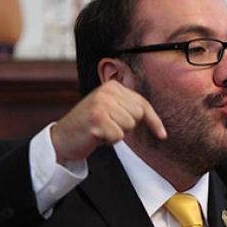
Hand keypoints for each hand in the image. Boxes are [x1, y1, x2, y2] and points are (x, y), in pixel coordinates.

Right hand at [50, 80, 166, 164]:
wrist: (63, 138)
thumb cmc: (91, 126)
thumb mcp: (111, 110)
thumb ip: (129, 108)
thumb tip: (159, 126)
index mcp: (112, 86)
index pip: (143, 104)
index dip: (154, 121)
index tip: (162, 135)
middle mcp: (107, 91)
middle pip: (137, 115)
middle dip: (127, 127)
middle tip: (109, 126)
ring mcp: (101, 104)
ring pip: (129, 126)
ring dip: (117, 134)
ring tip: (102, 130)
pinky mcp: (96, 119)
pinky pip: (118, 136)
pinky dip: (109, 141)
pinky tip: (96, 136)